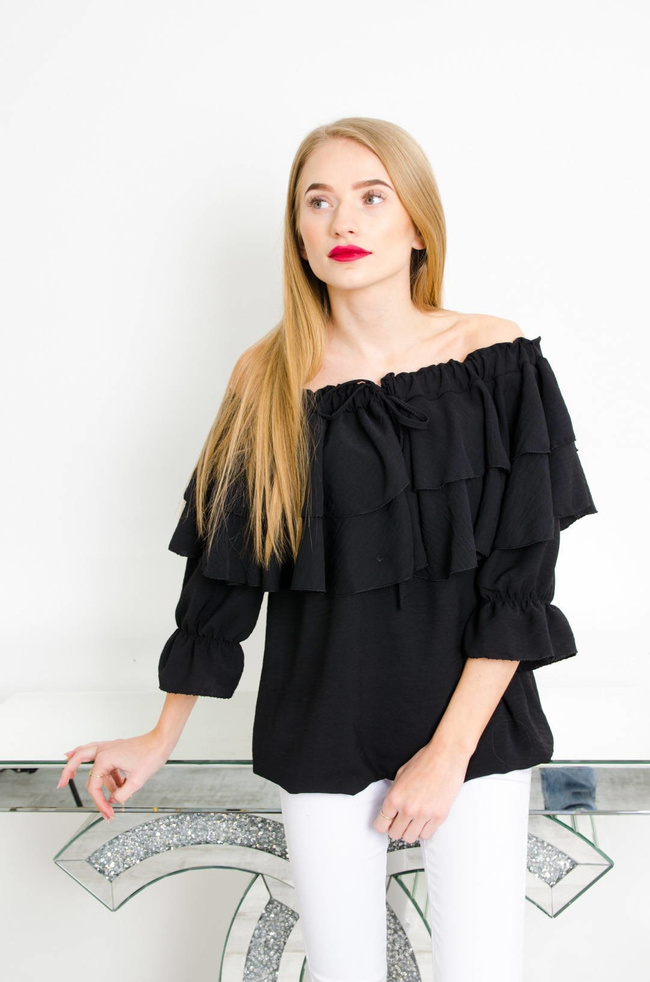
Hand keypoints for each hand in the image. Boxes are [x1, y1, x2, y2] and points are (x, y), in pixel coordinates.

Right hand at [57, 731, 172, 821]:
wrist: (162, 741)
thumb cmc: (151, 755)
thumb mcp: (137, 781)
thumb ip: (122, 794)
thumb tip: (113, 800)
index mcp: (105, 758)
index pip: (94, 786)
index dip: (99, 803)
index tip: (108, 814)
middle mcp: (104, 751)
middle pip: (78, 760)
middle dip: (68, 773)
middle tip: (60, 784)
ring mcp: (109, 748)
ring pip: (85, 753)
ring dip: (78, 765)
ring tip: (68, 775)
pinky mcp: (116, 748)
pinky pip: (100, 757)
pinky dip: (98, 769)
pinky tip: (97, 775)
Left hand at [373, 743, 469, 842]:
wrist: (446, 756)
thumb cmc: (425, 760)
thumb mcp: (400, 774)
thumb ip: (394, 794)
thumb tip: (391, 809)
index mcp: (395, 797)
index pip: (381, 825)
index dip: (383, 824)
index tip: (387, 823)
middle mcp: (408, 809)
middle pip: (395, 834)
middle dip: (396, 828)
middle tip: (401, 821)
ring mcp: (424, 814)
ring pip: (410, 838)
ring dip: (410, 831)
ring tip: (413, 821)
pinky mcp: (439, 816)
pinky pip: (427, 835)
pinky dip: (424, 830)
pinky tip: (424, 820)